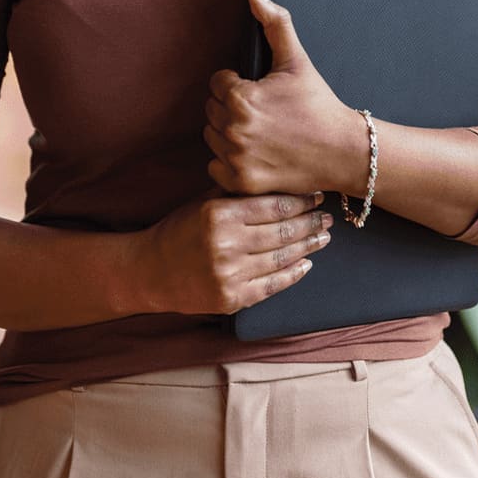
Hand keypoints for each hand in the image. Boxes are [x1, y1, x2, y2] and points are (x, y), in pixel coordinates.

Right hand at [132, 188, 334, 315]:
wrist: (150, 271)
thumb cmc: (179, 231)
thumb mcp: (203, 203)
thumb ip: (236, 193)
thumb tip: (278, 177)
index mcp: (219, 215)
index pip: (272, 206)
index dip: (300, 201)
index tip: (316, 195)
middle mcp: (226, 245)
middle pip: (282, 232)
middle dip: (310, 223)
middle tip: (327, 217)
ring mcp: (229, 275)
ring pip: (281, 258)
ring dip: (307, 247)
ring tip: (323, 237)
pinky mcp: (231, 299)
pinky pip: (271, 286)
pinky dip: (292, 274)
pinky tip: (306, 264)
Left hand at [205, 0, 359, 197]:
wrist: (343, 151)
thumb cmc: (318, 104)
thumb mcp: (296, 60)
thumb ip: (273, 22)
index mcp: (240, 96)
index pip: (217, 83)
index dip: (239, 84)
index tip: (263, 93)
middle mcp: (233, 128)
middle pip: (212, 110)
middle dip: (233, 108)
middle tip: (264, 113)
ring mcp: (235, 157)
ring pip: (212, 137)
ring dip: (229, 134)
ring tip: (261, 132)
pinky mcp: (240, 182)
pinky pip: (214, 167)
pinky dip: (230, 163)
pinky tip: (256, 154)